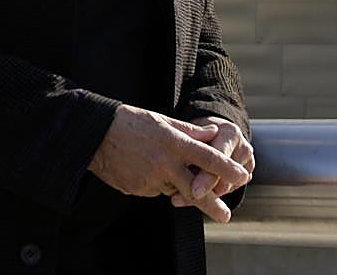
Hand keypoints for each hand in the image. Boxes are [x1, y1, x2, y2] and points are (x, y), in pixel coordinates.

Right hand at [87, 105, 250, 223]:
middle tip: (226, 216)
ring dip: (175, 184)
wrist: (94, 135)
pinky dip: (156, 183)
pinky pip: (155, 190)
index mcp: (173, 142)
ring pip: (173, 189)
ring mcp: (150, 179)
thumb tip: (212, 135)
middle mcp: (164, 163)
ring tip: (158, 164)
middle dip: (213, 205)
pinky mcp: (138, 189)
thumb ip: (189, 131)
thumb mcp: (161, 120)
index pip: (208, 158)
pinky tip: (144, 168)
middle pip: (196, 190)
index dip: (227, 168)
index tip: (242, 176)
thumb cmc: (130, 122)